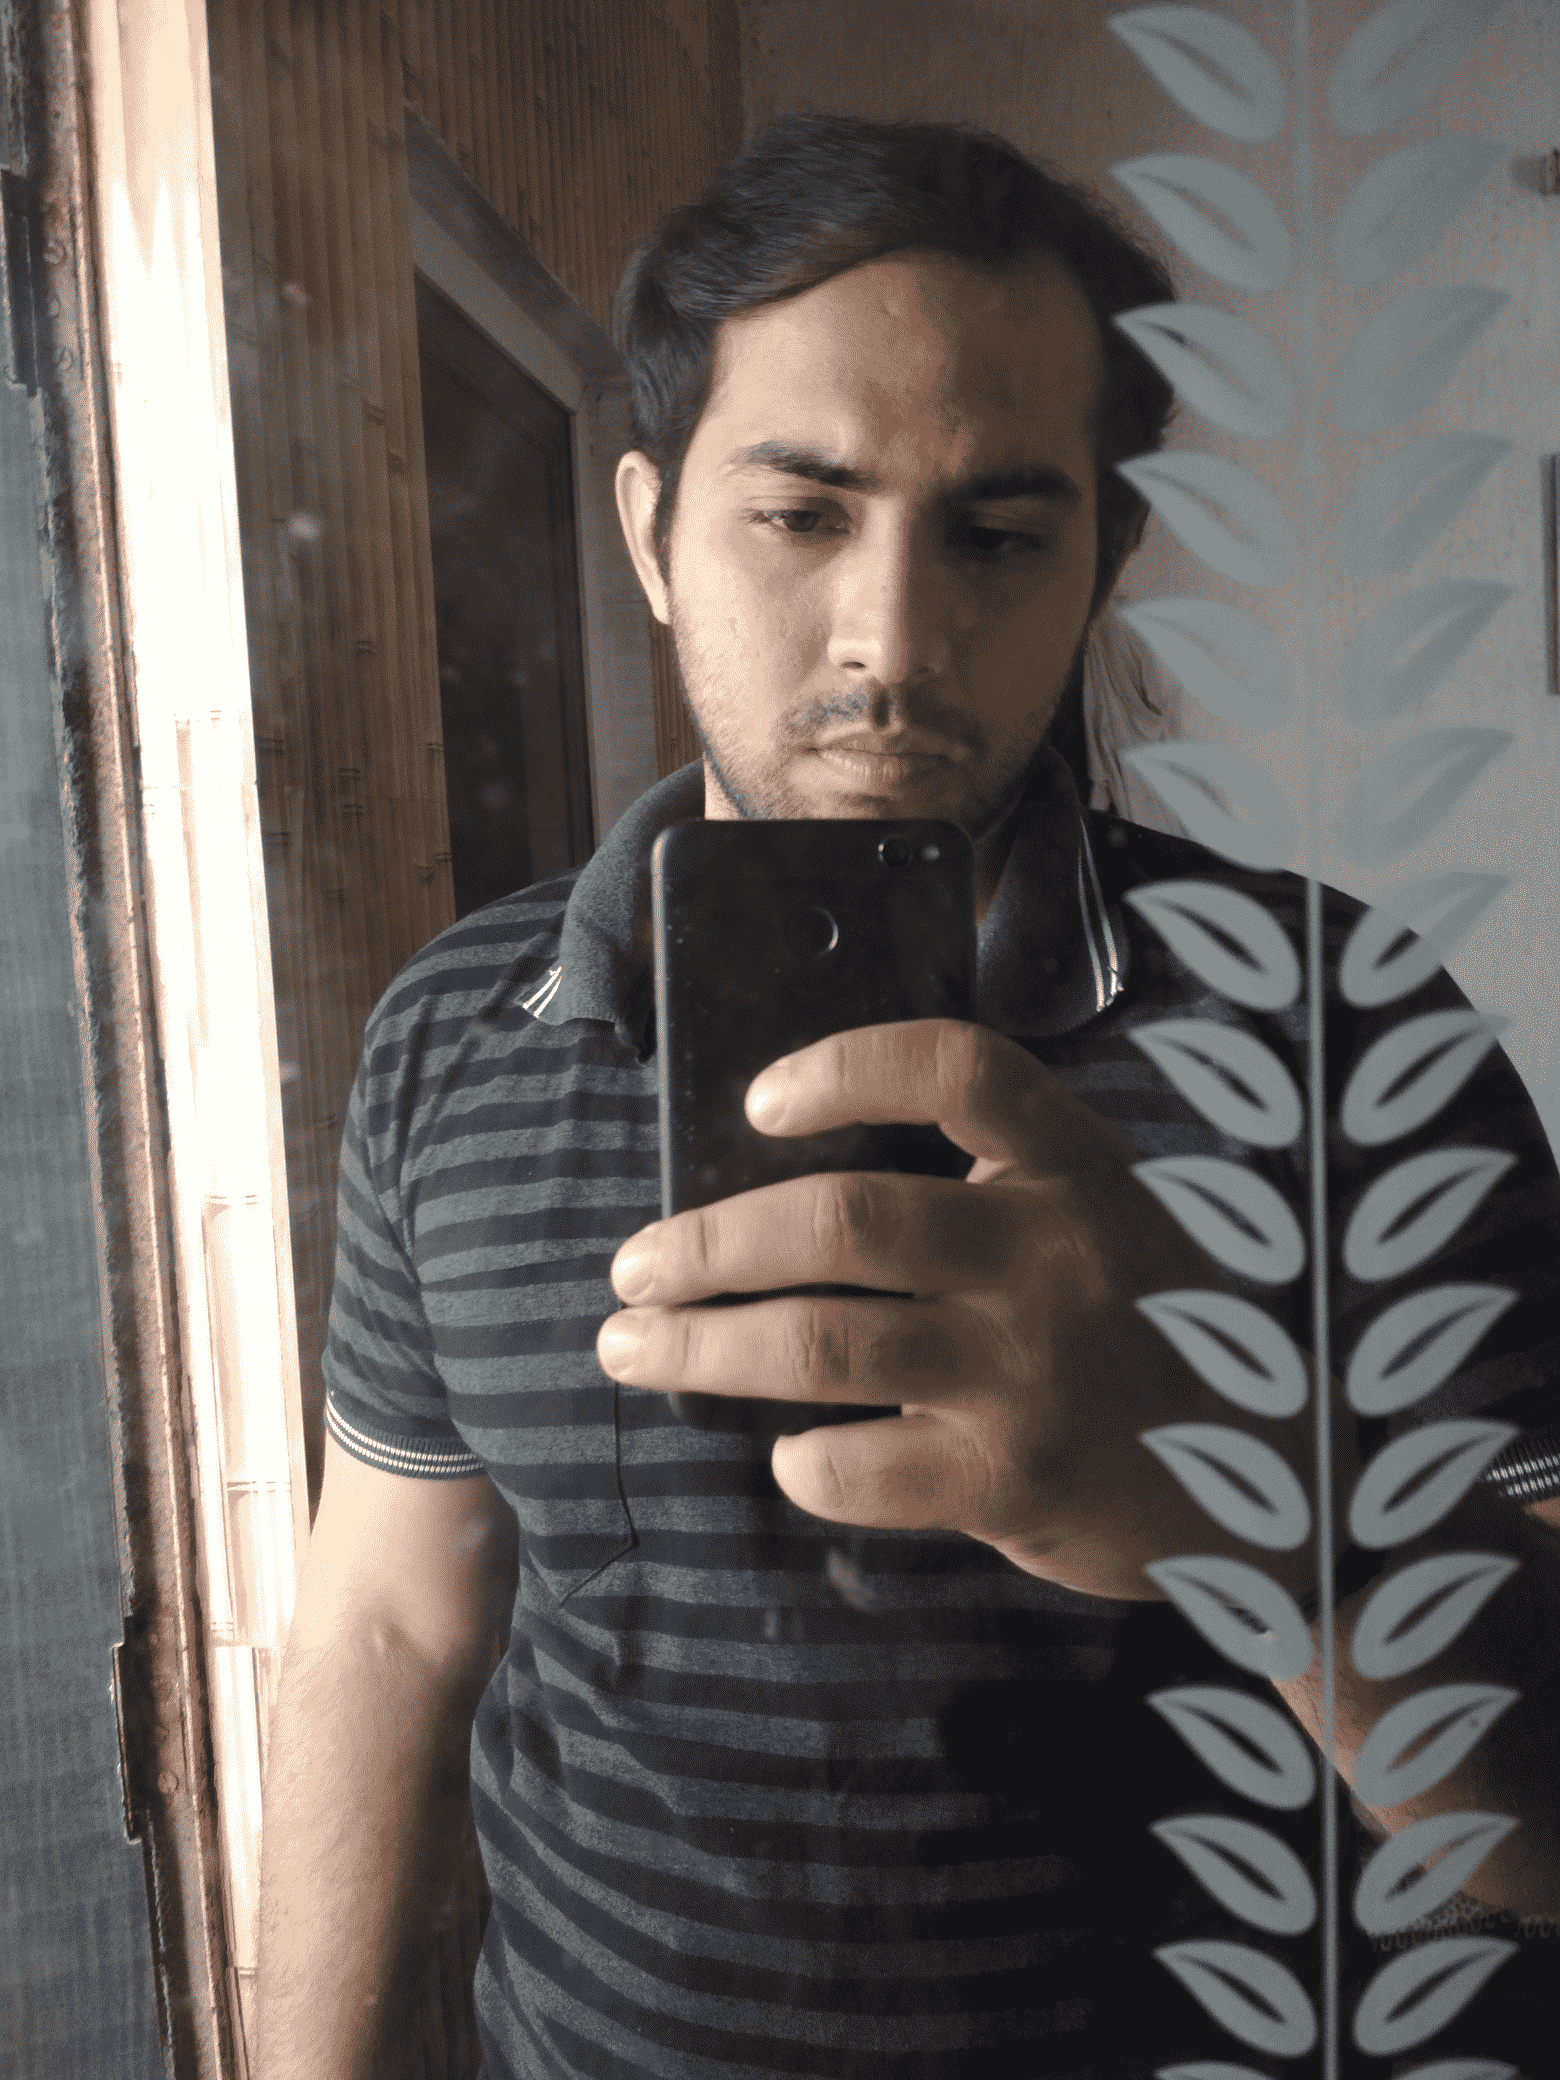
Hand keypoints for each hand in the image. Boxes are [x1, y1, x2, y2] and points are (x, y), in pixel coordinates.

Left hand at [597, 1020, 1316, 1599]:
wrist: (1279, 1481)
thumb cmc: (1156, 1329)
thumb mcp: (1109, 1217)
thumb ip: (1000, 1182)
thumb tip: (797, 1177)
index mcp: (1079, 1165)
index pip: (956, 1067)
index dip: (842, 1066)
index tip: (758, 1101)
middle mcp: (1056, 1252)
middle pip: (840, 1220)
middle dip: (705, 1243)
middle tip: (635, 1267)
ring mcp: (1034, 1369)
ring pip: (818, 1343)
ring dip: (699, 1346)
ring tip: (635, 1348)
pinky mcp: (1015, 1479)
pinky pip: (857, 1462)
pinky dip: (797, 1457)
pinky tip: (788, 1451)